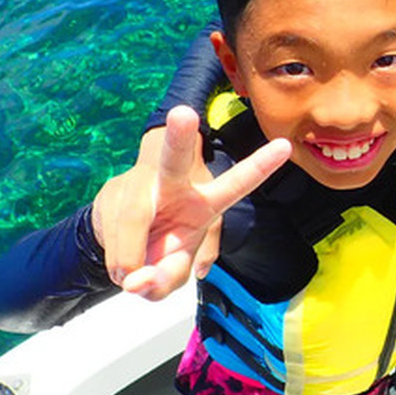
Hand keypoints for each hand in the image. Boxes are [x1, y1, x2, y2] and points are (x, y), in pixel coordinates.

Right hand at [92, 106, 290, 299]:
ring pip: (132, 222)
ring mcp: (137, 183)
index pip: (237, 184)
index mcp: (205, 199)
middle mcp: (173, 182)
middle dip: (178, 137)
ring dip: (130, 259)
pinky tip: (121, 262)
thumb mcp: (175, 266)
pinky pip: (111, 237)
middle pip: (173, 159)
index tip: (286, 145)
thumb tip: (137, 281)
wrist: (123, 235)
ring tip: (134, 275)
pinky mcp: (109, 193)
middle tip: (183, 113)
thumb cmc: (164, 243)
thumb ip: (169, 277)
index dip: (261, 166)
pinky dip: (116, 263)